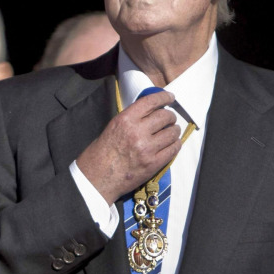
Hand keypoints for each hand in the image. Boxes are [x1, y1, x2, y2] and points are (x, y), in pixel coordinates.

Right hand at [76, 90, 180, 204]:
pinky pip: (173, 149)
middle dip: (170, 116)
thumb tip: (150, 112)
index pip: (150, 102)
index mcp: (125, 119)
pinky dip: (175, 144)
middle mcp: (138, 132)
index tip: (170, 97)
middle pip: (165, 116)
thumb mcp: (113, 127)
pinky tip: (171, 144)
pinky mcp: (154, 163)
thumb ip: (131, 119)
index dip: (163, 97)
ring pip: (172, 133)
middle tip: (169, 119)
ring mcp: (147, 148)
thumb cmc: (102, 151)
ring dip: (174, 131)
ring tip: (171, 132)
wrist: (98, 177)